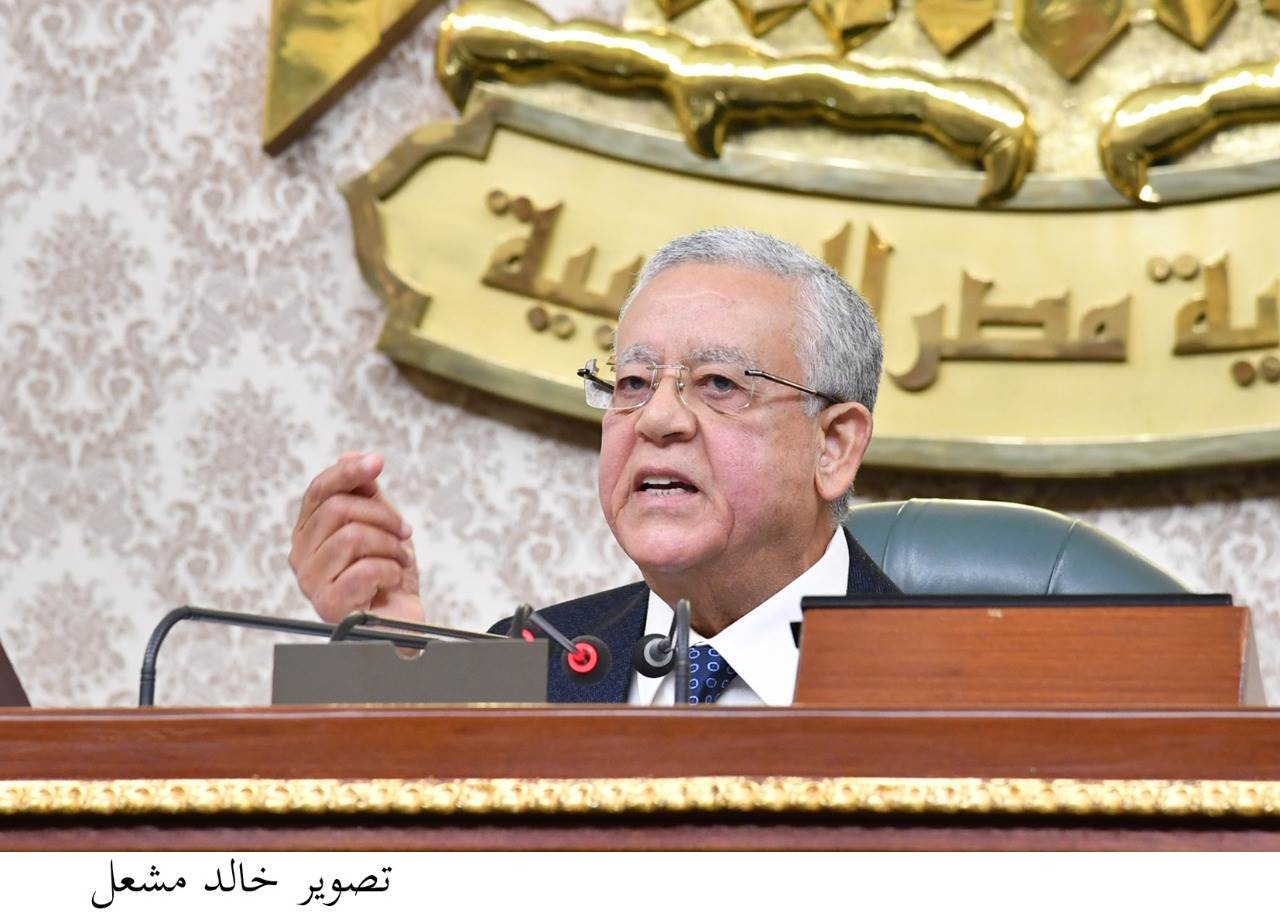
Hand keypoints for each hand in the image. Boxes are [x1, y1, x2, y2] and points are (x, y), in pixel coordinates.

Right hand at [289, 453, 423, 623]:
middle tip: (404, 533)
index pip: (318, 490)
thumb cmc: (387, 573)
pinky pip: (364, 569)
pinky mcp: (327, 605)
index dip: (348, 472)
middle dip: (384, 516)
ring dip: (390, 546)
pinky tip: (391, 580)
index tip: (378, 463)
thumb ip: (364, 492)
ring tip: (399, 560)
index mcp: (309, 531)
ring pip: (353, 536)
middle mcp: (301, 555)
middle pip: (339, 509)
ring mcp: (310, 581)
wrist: (401, 619)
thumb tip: (351, 455)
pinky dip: (390, 570)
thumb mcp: (380, 523)